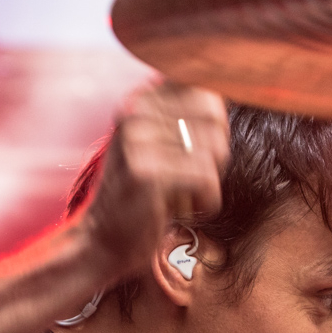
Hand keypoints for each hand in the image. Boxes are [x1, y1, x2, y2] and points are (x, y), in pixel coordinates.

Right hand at [78, 81, 229, 279]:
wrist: (104, 241)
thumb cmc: (145, 194)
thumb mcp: (160, 144)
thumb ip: (188, 114)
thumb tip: (227, 94)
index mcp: (140, 98)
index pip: (206, 91)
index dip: (215, 127)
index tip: (192, 154)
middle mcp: (134, 110)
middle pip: (215, 118)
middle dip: (215, 153)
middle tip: (190, 177)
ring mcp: (136, 140)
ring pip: (215, 149)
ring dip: (210, 181)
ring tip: (184, 194)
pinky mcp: (145, 172)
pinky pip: (207, 178)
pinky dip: (207, 201)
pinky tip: (185, 210)